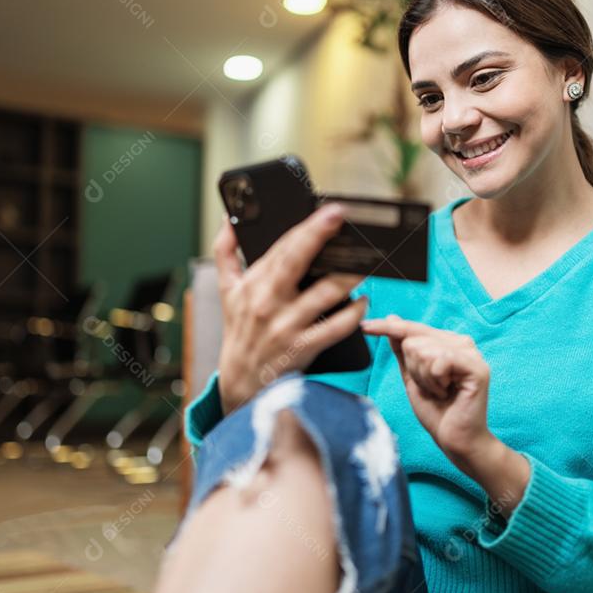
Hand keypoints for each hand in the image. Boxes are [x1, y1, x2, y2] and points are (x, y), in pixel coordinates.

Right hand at [213, 203, 369, 414]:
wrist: (240, 382)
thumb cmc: (238, 329)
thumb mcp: (227, 290)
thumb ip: (226, 252)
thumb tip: (229, 218)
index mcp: (253, 283)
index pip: (282, 248)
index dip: (307, 226)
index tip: (331, 211)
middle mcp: (268, 302)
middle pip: (296, 262)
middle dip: (320, 236)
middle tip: (343, 218)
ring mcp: (286, 325)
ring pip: (323, 294)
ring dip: (347, 276)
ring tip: (366, 261)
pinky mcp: (303, 347)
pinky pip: (335, 328)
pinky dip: (353, 313)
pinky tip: (363, 300)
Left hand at [360, 315, 492, 461]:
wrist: (456, 441)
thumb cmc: (437, 412)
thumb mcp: (412, 378)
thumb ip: (403, 350)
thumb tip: (392, 318)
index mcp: (447, 343)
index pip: (412, 329)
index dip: (388, 328)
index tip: (364, 326)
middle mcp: (461, 343)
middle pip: (413, 340)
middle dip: (414, 370)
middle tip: (433, 389)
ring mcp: (471, 354)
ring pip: (424, 350)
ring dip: (425, 378)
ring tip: (441, 392)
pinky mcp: (477, 367)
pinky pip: (439, 360)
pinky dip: (435, 381)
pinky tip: (447, 392)